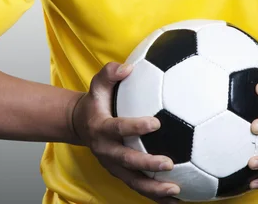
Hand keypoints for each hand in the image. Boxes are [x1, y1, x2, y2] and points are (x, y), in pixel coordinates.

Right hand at [72, 62, 179, 202]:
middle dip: (147, 165)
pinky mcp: (120, 174)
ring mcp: (112, 166)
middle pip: (127, 162)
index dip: (135, 127)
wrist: (81, 124)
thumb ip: (109, 72)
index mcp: (101, 128)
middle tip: (169, 164)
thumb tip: (128, 67)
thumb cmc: (95, 101)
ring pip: (133, 182)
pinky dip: (156, 195)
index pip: (118, 129)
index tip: (156, 123)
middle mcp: (106, 151)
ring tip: (176, 191)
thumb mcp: (97, 84)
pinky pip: (138, 187)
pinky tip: (176, 198)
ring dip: (154, 189)